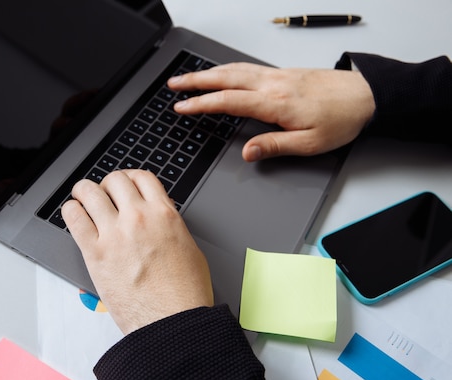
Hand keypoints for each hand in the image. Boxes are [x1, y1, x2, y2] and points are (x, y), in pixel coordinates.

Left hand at [61, 170, 212, 334]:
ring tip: (81, 197)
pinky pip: (74, 218)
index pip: (142, 177)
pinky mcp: (95, 253)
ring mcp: (114, 234)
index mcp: (164, 214)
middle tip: (103, 193)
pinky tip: (73, 214)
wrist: (173, 321)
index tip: (124, 184)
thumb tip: (157, 221)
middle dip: (107, 184)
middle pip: (115, 180)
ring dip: (84, 191)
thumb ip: (169, 227)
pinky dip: (71, 211)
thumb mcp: (188, 248)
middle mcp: (138, 218)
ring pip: (90, 192)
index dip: (130, 177)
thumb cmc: (185, 293)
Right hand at [168, 63, 375, 161]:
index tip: (181, 106)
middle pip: (225, 78)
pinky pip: (247, 67)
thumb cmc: (341, 120)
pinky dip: (227, 68)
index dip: (201, 104)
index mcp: (274, 103)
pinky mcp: (283, 73)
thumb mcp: (310, 143)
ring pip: (234, 69)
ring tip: (189, 77)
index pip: (228, 101)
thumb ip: (275, 146)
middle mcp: (272, 84)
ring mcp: (277, 75)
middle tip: (174, 85)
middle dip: (195, 81)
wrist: (366, 96)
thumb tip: (247, 153)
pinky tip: (222, 72)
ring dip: (208, 72)